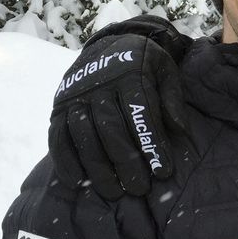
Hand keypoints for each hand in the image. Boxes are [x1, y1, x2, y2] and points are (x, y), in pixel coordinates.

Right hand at [48, 33, 186, 199]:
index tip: (163, 171)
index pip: (141, 112)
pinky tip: (79, 183)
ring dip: (98, 168)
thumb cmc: (144, 64)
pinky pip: (58, 137)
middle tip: (140, 188)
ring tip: (115, 193)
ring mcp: (75, 96)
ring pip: (84, 135)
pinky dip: (66, 162)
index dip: (152, 143)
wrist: (108, 45)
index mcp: (129, 73)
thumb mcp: (165, 70)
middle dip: (126, 161)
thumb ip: (172, 98)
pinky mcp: (58, 108)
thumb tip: (179, 130)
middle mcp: (98, 84)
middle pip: (111, 127)